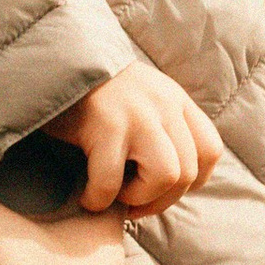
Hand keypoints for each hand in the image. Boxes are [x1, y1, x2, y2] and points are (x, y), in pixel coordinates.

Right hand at [46, 65, 221, 214]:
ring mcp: (137, 115)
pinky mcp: (104, 125)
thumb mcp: (141, 100)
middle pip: (188, 172)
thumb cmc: (93, 94)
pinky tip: (87, 195)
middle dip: (159, 200)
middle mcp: (164, 106)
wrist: (54, 61)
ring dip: (139, 198)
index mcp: (175, 101)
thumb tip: (170, 183)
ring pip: (166, 176)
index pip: (210, 150)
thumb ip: (161, 128)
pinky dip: (99, 199)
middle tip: (131, 203)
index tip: (162, 189)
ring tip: (114, 195)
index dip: (192, 182)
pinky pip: (111, 181)